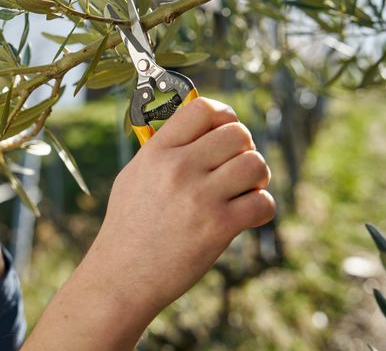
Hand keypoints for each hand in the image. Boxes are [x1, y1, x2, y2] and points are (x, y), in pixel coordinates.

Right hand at [24, 98, 274, 349]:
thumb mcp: (134, 176)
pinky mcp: (219, 227)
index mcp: (157, 151)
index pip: (202, 108)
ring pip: (255, 164)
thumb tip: (198, 129)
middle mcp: (179, 167)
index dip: (223, 115)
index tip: (225, 129)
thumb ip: (164, 150)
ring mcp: (200, 197)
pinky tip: (246, 216)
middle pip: (237, 133)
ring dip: (257, 177)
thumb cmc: (128, 226)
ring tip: (244, 191)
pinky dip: (262, 208)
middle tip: (237, 167)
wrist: (122, 276)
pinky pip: (263, 202)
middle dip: (245, 148)